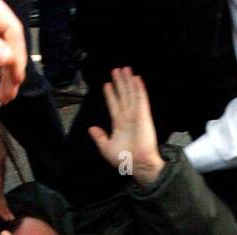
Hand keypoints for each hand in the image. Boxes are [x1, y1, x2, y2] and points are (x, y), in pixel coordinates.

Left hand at [0, 104, 11, 218]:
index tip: (6, 218)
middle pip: (0, 190)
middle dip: (3, 204)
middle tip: (7, 218)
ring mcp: (1, 161)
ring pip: (1, 182)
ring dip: (1, 194)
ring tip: (2, 205)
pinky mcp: (3, 155)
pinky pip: (2, 173)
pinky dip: (0, 182)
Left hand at [88, 67, 164, 185]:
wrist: (138, 164)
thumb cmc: (124, 159)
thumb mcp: (106, 148)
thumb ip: (99, 137)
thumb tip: (91, 129)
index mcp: (119, 124)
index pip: (114, 104)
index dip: (110, 94)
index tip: (107, 84)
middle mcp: (128, 117)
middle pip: (123, 95)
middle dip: (119, 82)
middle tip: (116, 70)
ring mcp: (136, 115)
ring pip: (131, 94)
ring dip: (128, 81)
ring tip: (124, 69)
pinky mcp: (144, 115)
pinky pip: (141, 99)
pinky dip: (139, 88)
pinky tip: (136, 78)